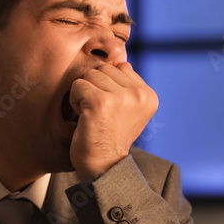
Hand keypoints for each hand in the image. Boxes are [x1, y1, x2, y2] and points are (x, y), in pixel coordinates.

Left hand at [69, 62, 157, 182]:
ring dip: (84, 94)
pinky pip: (77, 86)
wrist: (103, 167)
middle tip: (98, 112)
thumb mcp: (128, 109)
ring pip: (90, 75)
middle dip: (95, 87)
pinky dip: (75, 101)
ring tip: (91, 115)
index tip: (110, 108)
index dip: (107, 85)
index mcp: (148, 95)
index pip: (121, 67)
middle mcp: (139, 94)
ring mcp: (120, 97)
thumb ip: (125, 84)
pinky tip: (83, 118)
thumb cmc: (110, 137)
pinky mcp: (100, 102)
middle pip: (104, 68)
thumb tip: (117, 56)